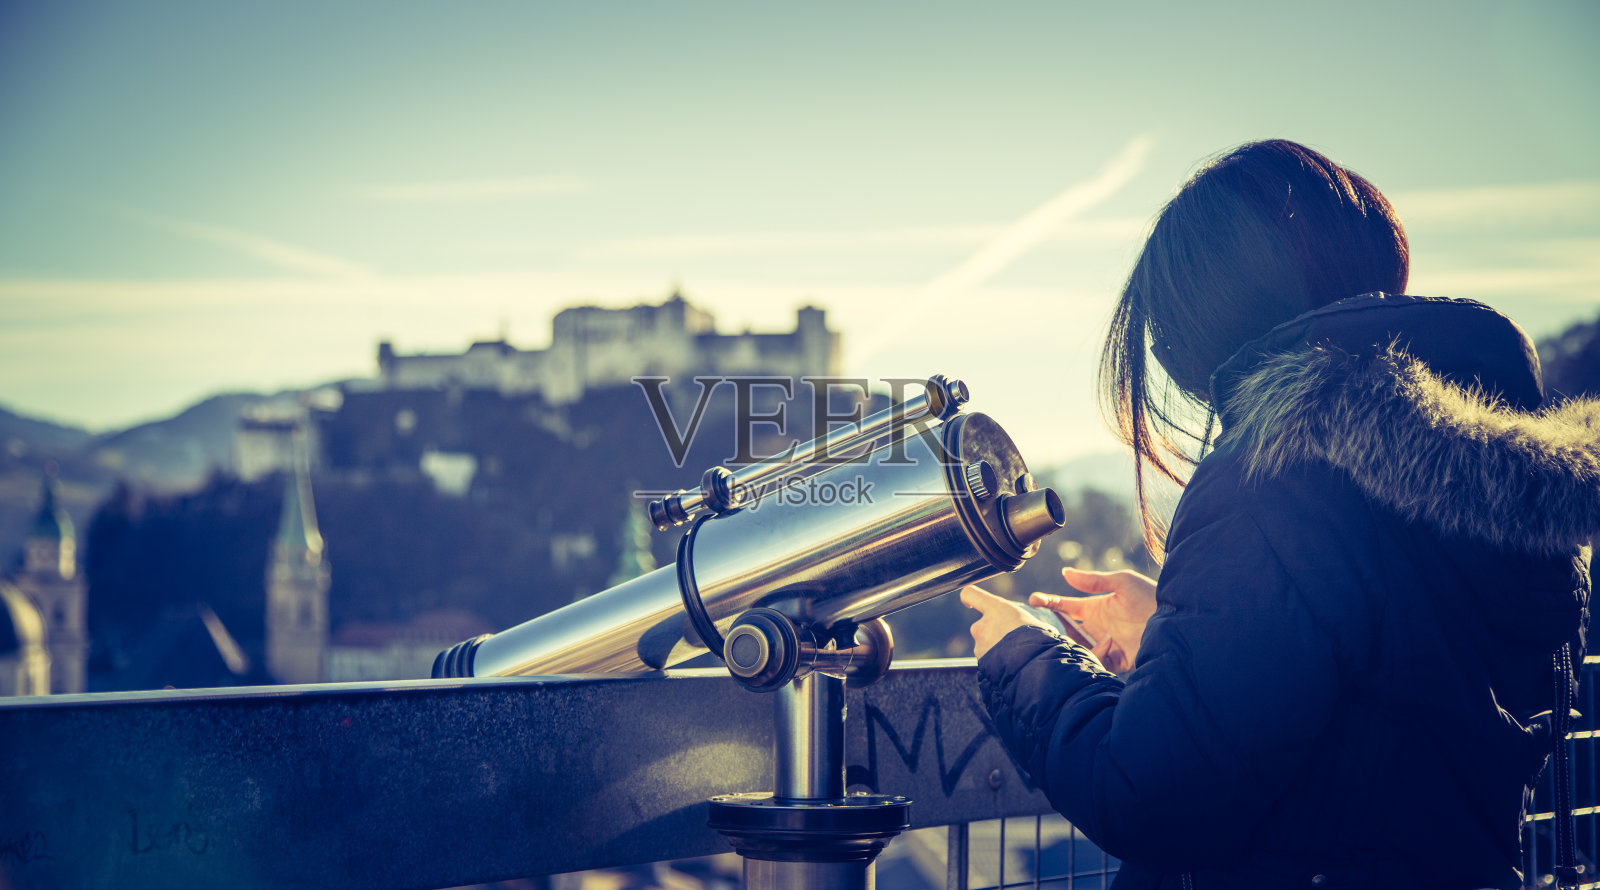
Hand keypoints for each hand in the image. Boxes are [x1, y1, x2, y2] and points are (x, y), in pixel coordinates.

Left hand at [961, 585, 1051, 658]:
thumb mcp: (1036, 621)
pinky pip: (987, 659)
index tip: (970, 603)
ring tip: (1015, 654)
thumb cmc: (1041, 642)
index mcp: (996, 610)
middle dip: (994, 631)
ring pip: (985, 644)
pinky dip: (996, 661)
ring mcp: (979, 647)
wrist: (1037, 670)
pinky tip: (1012, 664)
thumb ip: (1020, 618)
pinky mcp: (981, 664)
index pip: (970, 594)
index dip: (969, 598)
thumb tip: (1026, 618)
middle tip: (1012, 638)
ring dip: (996, 648)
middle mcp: (982, 626)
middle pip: (982, 624)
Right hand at [1031, 567, 1157, 672]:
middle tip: (1048, 625)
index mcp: (1094, 608)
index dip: (1047, 603)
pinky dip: (1094, 655)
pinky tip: (1104, 644)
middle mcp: (1096, 627)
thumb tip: (1065, 572)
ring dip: (1073, 644)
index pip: (1064, 606)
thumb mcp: (1122, 582)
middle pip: (1065, 630)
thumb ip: (1093, 581)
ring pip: (1077, 648)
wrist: (1175, 620)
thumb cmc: (1150, 596)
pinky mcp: (1116, 661)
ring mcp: (1104, 644)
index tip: (1033, 600)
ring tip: (1079, 635)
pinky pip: (1096, 662)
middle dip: (1055, 629)